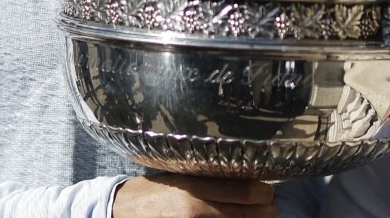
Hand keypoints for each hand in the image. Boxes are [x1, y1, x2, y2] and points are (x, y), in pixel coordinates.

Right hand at [112, 175, 275, 217]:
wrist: (120, 210)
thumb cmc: (152, 192)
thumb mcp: (180, 176)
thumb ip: (209, 178)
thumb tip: (245, 179)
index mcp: (195, 186)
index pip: (245, 190)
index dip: (264, 193)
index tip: (268, 192)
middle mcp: (196, 209)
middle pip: (251, 213)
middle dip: (266, 212)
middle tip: (268, 208)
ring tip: (254, 216)